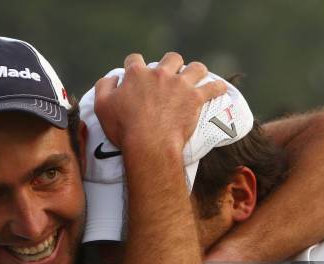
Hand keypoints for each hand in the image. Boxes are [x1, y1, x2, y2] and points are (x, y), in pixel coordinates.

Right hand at [94, 52, 225, 155]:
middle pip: (171, 58)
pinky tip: (221, 88)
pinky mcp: (195, 98)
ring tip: (196, 77)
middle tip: (171, 76)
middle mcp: (160, 73)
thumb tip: (112, 78)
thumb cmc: (124, 128)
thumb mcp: (101, 106)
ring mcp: (180, 85)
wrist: (149, 144)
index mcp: (137, 73)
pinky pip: (213, 88)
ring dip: (196, 71)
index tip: (137, 73)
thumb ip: (104, 86)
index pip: (135, 59)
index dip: (135, 65)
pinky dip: (218, 87)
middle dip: (172, 65)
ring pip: (195, 67)